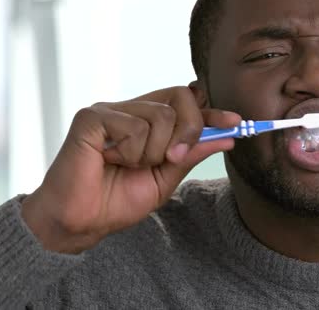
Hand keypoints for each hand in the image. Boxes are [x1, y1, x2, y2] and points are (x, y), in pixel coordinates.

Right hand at [21, 85, 240, 253]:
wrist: (83, 221)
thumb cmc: (118, 200)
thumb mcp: (166, 178)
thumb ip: (191, 154)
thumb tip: (226, 137)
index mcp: (148, 122)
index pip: (187, 104)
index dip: (212, 112)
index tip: (236, 123)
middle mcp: (131, 110)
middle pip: (181, 98)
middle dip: (189, 130)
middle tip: (171, 159)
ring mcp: (112, 110)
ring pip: (161, 116)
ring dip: (153, 152)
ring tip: (128, 165)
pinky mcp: (93, 117)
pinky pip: (134, 127)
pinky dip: (130, 153)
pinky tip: (110, 161)